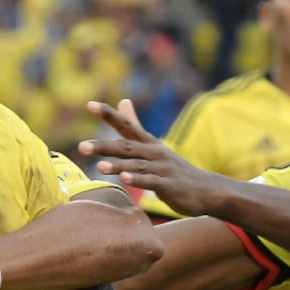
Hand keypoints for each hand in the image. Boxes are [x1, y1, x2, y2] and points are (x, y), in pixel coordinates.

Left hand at [78, 99, 229, 216]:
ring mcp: (162, 168)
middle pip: (125, 147)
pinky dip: (138, 179)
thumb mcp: (154, 145)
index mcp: (148, 142)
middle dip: (103, 146)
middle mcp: (154, 152)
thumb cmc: (175, 169)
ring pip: (136, 165)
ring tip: (98, 166)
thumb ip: (135, 124)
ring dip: (117, 165)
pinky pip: (151, 181)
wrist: (208, 190)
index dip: (109, 114)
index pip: (126, 125)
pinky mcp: (169, 185)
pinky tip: (124, 179)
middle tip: (81, 146)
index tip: (89, 105)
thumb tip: (122, 100)